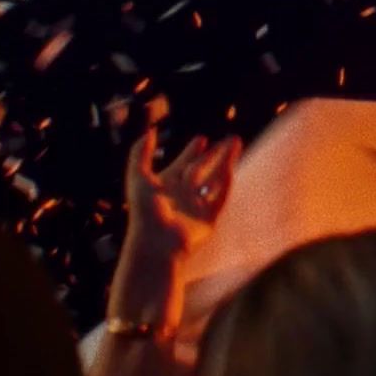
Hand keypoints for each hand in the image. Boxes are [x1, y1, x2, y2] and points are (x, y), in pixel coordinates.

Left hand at [126, 131, 240, 259]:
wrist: (156, 244)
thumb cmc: (145, 211)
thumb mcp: (138, 177)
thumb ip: (141, 153)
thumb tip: (150, 131)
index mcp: (166, 185)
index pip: (183, 163)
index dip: (191, 151)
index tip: (201, 139)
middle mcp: (183, 194)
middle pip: (202, 169)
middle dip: (214, 154)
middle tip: (229, 139)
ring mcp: (196, 206)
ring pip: (215, 180)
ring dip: (226, 163)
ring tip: (236, 145)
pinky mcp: (208, 219)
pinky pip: (220, 197)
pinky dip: (226, 183)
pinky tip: (230, 168)